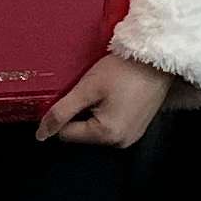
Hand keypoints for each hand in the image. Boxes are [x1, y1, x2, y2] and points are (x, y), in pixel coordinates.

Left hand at [39, 51, 171, 147]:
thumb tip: (41, 135)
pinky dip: (109, 112)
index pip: (66, 134)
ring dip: (95, 112)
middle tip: (95, 89)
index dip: (65, 112)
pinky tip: (117, 94)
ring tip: (108, 90)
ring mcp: (132, 136)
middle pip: (83, 133)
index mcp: (107, 135)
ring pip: (97, 128)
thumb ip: (61, 112)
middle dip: (82, 112)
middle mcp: (121, 142)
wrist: (159, 57)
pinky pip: (112, 125)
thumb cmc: (124, 69)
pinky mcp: (138, 127)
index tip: (77, 92)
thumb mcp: (88, 88)